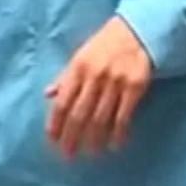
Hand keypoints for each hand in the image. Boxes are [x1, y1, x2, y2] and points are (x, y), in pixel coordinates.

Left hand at [45, 16, 152, 158]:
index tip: (53, 140)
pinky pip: (124, 116)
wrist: (137, 31)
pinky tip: (114, 144)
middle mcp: (95, 76)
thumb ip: (65, 76)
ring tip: (91, 153)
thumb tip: (48, 94)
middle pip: (80, 114)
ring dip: (94, 139)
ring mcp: (115, 82)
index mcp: (78, 68)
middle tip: (68, 154)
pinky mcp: (135, 87)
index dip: (56, 123)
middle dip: (72, 137)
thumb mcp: (81, 55)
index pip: (63, 102)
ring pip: (101, 119)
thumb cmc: (105, 45)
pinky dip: (118, 133)